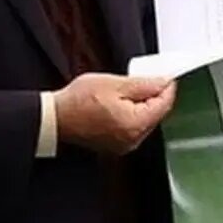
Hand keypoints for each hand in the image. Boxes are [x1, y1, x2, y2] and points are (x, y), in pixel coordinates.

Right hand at [53, 73, 176, 155]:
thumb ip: (143, 84)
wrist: (55, 119)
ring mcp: (126, 145)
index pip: (164, 105)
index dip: (167, 88)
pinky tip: (123, 104)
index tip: (167, 77)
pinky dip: (133, 115)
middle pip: (156, 114)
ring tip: (130, 90)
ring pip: (145, 121)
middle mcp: (134, 139)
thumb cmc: (78, 102)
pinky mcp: (118, 145)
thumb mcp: (114, 84)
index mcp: (136, 124)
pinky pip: (134, 128)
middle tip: (149, 79)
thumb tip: (163, 82)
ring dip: (144, 106)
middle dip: (155, 96)